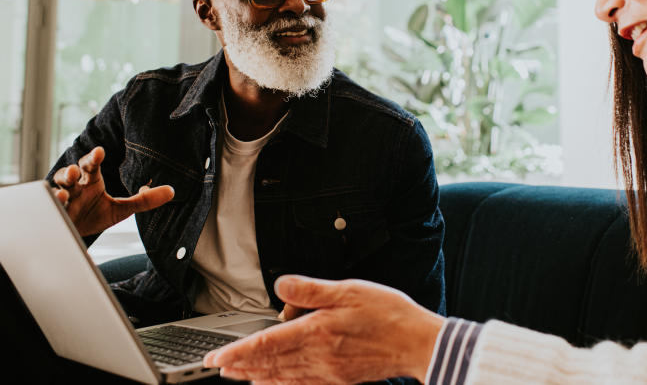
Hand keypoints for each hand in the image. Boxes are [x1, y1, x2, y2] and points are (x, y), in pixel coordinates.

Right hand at [52, 146, 174, 236]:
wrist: (75, 236)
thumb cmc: (95, 216)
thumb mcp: (121, 209)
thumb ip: (144, 200)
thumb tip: (172, 191)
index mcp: (91, 181)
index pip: (91, 166)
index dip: (93, 158)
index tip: (99, 151)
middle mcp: (74, 188)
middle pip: (72, 173)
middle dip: (73, 170)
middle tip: (77, 170)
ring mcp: (62, 200)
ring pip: (57, 187)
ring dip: (61, 186)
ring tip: (65, 188)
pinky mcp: (54, 214)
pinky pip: (50, 207)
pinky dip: (52, 203)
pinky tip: (56, 200)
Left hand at [205, 276, 444, 384]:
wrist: (417, 343)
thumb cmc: (388, 314)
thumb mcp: (349, 289)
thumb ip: (311, 289)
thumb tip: (280, 286)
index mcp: (317, 331)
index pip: (266, 344)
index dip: (237, 352)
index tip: (214, 357)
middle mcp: (318, 356)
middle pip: (269, 364)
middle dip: (239, 366)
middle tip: (215, 367)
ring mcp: (327, 371)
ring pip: (281, 376)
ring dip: (255, 375)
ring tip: (236, 375)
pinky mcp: (338, 378)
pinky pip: (300, 383)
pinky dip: (280, 383)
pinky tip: (272, 382)